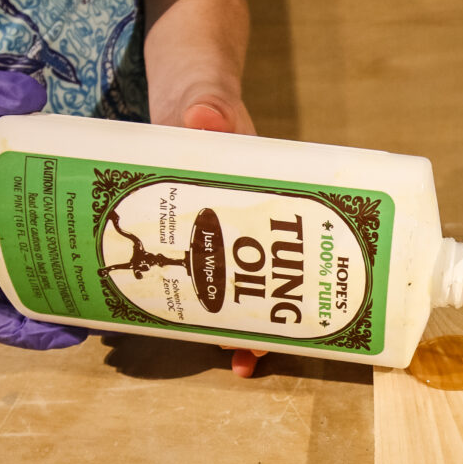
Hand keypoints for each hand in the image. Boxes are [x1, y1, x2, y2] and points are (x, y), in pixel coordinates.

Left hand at [145, 0, 264, 376]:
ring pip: (238, 292)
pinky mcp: (191, 242)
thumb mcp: (210, 102)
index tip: (277, 328)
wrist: (188, 100)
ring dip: (235, 327)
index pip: (284, 254)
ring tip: (234, 363)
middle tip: (247, 356)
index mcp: (265, 203)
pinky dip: (190, 308)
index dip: (285, 296)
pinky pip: (196, 281)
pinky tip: (178, 329)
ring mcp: (221, 240)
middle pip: (266, 286)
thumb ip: (210, 107)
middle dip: (262, 326)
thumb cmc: (208, 104)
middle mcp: (250, 230)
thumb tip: (205, 119)